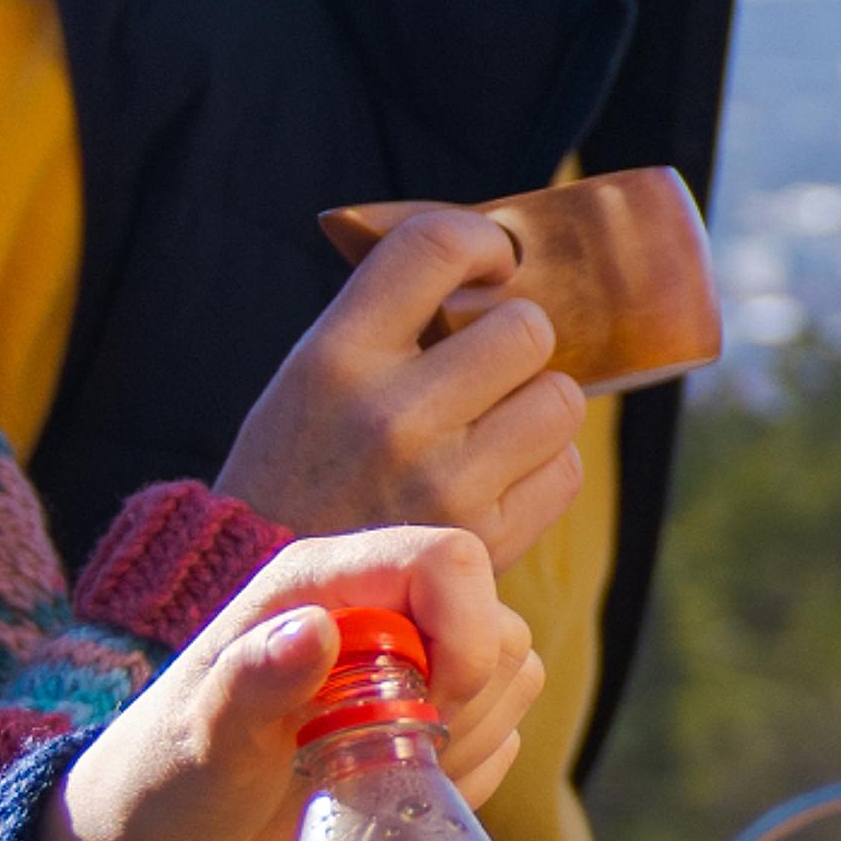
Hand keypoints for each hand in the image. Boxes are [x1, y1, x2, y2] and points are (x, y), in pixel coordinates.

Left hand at [36, 533, 541, 840]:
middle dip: (462, 700)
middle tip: (381, 752)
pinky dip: (466, 774)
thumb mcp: (201, 741)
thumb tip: (317, 628)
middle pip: (496, 623)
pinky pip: (506, 734)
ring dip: (465, 740)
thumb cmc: (169, 782)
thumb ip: (254, 682)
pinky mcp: (432, 720)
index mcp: (324, 583)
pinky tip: (389, 790)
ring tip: (374, 774)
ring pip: (513, 677)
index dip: (466, 627)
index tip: (432, 702)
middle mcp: (378, 611)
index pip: (449, 559)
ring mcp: (412, 666)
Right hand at [218, 208, 592, 561]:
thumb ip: (388, 318)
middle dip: (515, 341)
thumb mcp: (312, 374)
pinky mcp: (484, 540)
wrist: (275, 597)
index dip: (483, 242)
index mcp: (337, 357)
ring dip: (538, 404)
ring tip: (492, 422)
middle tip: (486, 365)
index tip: (489, 264)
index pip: (435, 247)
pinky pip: (564, 470)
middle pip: (526, 328)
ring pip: (562, 397)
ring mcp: (443, 481)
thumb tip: (491, 261)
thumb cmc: (302, 468)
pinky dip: (544, 467)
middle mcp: (391, 414)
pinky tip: (497, 475)